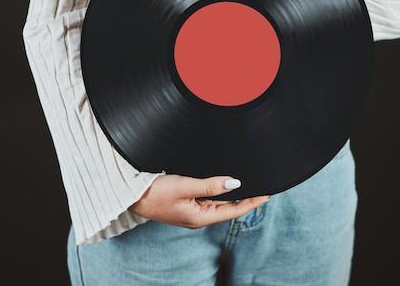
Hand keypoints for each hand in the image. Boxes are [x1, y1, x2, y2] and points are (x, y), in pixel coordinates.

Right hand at [130, 174, 270, 227]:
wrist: (131, 195)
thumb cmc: (154, 192)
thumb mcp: (185, 185)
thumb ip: (211, 185)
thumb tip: (235, 182)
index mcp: (200, 217)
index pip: (234, 211)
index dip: (252, 202)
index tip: (268, 194)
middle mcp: (198, 217)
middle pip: (229, 208)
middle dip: (247, 198)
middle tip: (264, 187)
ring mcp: (192, 211)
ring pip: (220, 203)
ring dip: (234, 195)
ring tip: (251, 185)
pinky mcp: (186, 204)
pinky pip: (209, 199)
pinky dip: (221, 193)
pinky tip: (226, 185)